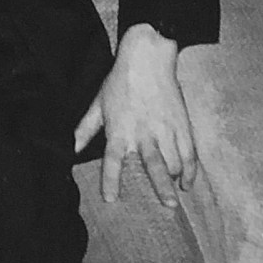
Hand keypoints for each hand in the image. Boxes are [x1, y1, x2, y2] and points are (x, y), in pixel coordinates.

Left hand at [73, 23, 196, 207]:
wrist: (147, 57)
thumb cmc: (120, 80)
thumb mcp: (98, 104)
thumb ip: (85, 128)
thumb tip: (71, 148)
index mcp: (120, 129)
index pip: (113, 160)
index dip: (111, 180)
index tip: (111, 199)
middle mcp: (144, 132)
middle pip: (154, 165)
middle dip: (162, 187)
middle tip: (168, 206)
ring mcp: (165, 128)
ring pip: (175, 160)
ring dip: (175, 179)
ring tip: (173, 195)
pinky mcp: (182, 124)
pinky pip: (190, 152)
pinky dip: (191, 169)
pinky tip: (188, 182)